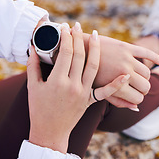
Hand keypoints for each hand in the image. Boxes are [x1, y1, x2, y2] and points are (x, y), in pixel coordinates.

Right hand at [27, 25, 128, 152]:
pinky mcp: (89, 101)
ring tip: (96, 35)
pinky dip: (117, 84)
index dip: (65, 38)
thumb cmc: (38, 109)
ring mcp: (83, 93)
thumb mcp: (33, 86)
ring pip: (93, 66)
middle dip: (78, 38)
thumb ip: (33, 66)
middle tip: (77, 26)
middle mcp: (72, 85)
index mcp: (57, 81)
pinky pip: (105, 92)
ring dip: (96, 49)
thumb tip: (33, 48)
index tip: (65, 28)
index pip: (64, 53)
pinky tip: (125, 74)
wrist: (49, 132)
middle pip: (79, 56)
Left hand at [94, 35, 158, 107]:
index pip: (138, 99)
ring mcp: (126, 59)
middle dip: (142, 90)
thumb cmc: (87, 76)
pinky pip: (147, 52)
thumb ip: (117, 101)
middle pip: (146, 86)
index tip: (131, 97)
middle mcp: (124, 72)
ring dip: (144, 77)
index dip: (136, 100)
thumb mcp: (99, 92)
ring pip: (147, 73)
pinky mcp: (126, 47)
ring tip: (135, 78)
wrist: (78, 51)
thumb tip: (136, 108)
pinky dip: (156, 58)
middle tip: (134, 89)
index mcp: (117, 85)